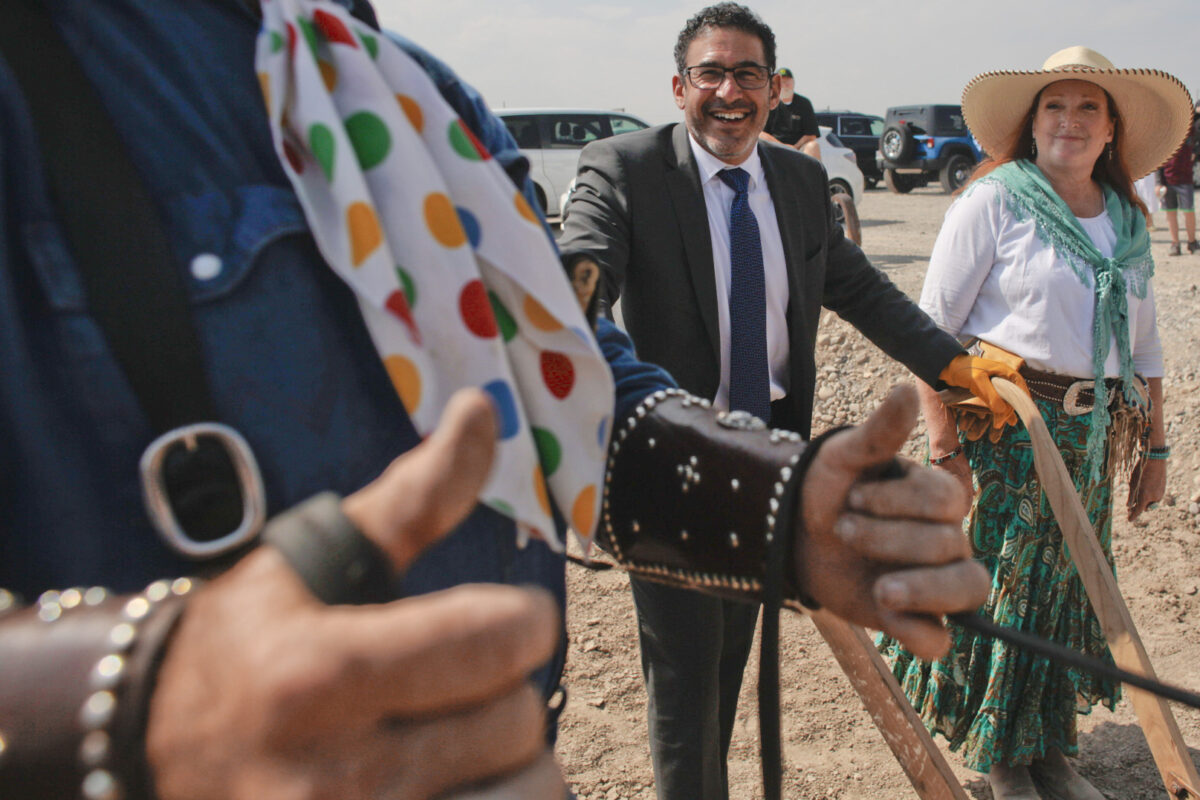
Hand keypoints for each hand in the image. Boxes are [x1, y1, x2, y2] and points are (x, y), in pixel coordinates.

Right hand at [147, 389, 565, 799]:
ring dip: (511, 764)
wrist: (147, 751)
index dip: (522, 620)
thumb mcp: (318, 558)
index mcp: (326, 672)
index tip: (501, 620)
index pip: (500, 639)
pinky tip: (451, 782)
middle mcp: (337, 775)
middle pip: (521, 721)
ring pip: (530, 793)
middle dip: (505, 691)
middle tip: (454, 687)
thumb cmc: (251, 643)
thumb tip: (483, 407)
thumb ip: (416, 494)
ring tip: (459, 746)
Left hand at [795, 385, 988, 659]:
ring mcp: (934, 583)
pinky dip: (919, 633)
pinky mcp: (913, 621)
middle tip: (843, 529)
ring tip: (881, 591)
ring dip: (925, 591)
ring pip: (968, 591)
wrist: (790, 536)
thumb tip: (907, 387)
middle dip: (892, 540)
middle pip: (951, 546)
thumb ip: (879, 431)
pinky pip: (940, 639)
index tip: (854, 498)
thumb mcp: (843, 458)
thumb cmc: (825, 490)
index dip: (901, 502)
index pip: (947, 503)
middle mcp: (945, 540)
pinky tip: (885, 615)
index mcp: (934, 499)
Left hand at [938, 354, 1026, 431]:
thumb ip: (991, 395)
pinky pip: (996, 402)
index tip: (1023, 412)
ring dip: (1003, 412)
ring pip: (1004, 400)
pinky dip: (998, 411)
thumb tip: (1003, 411)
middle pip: (1011, 396)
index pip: (1019, 386)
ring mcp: (996, 385)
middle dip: (1008, 410)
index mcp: (1004, 371)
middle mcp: (1003, 378)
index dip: (1022, 399)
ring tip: (1000, 424)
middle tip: (1000, 423)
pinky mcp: (988, 390)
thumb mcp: (978, 381)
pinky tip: (1001, 420)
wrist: (948, 367)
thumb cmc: (964, 369)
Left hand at [1127, 456, 1166, 520]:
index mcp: (1145, 497)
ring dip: (1144, 501)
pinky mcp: (1163, 489)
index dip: (1133, 516)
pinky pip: (1155, 496)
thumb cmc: (1140, 472)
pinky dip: (1149, 495)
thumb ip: (1131, 496)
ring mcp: (1160, 493)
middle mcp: (1154, 498)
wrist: (1154, 461)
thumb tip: (1129, 506)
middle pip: (1144, 507)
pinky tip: (1144, 488)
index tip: (1129, 520)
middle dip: (1138, 507)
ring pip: (1150, 501)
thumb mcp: (1133, 484)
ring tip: (1137, 493)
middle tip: (1130, 508)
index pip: (1138, 510)